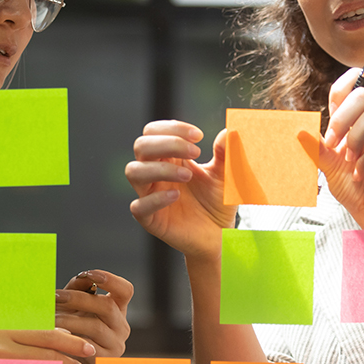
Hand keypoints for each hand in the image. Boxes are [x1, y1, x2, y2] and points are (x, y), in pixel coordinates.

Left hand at [55, 269, 133, 363]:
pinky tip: (53, 336)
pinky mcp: (104, 361)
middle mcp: (121, 326)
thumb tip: (82, 276)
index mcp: (118, 309)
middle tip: (55, 296)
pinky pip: (87, 347)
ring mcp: (116, 344)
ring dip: (69, 319)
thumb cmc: (71, 331)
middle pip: (107, 306)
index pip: (125, 290)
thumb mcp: (75, 308)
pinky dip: (69, 339)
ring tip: (49, 317)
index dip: (110, 279)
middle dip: (79, 298)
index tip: (88, 273)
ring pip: (95, 327)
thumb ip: (79, 290)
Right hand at [125, 120, 237, 261]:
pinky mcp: (150, 219)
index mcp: (169, 157)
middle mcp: (155, 173)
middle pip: (141, 145)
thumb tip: (229, 130)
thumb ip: (227, 153)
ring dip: (160, 168)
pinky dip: (156, 199)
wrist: (220, 235)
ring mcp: (150, 195)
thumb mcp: (226, 174)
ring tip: (188, 175)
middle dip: (167, 143)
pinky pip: (139, 206)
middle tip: (196, 151)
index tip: (198, 136)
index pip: (154, 131)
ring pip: (134, 171)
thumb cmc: (218, 200)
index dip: (173, 128)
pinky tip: (176, 196)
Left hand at [320, 68, 363, 229]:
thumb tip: (298, 130)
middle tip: (332, 144)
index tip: (329, 125)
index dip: (339, 93)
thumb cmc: (358, 189)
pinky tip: (359, 174)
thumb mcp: (330, 163)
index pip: (358, 83)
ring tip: (349, 160)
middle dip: (341, 119)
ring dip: (355, 138)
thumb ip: (318, 145)